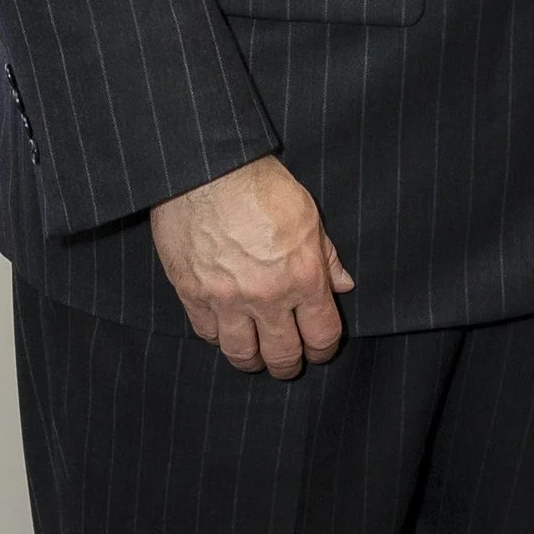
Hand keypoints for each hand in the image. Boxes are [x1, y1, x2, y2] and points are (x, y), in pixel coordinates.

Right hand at [150, 156, 354, 378]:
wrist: (206, 170)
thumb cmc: (260, 185)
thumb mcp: (308, 215)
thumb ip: (327, 256)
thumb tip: (342, 285)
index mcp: (303, 277)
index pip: (322, 335)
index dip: (323, 350)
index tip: (320, 350)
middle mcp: (267, 297)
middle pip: (282, 354)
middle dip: (289, 364)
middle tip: (288, 363)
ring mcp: (226, 299)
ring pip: (241, 354)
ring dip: (252, 360)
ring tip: (256, 357)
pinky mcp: (191, 294)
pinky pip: (208, 334)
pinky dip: (219, 337)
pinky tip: (226, 331)